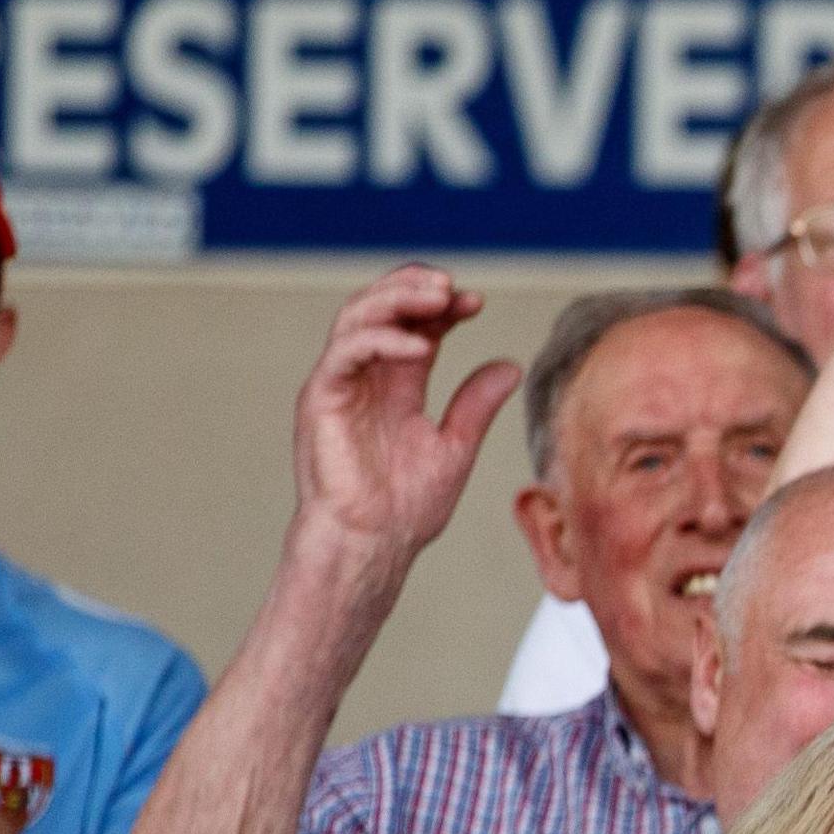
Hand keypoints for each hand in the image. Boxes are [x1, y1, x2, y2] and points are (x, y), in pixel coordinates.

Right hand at [290, 268, 523, 567]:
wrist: (370, 546)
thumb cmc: (405, 508)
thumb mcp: (454, 447)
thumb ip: (476, 405)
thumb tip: (512, 365)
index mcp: (395, 384)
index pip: (416, 325)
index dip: (444, 307)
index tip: (477, 303)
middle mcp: (365, 376)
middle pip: (382, 307)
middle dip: (417, 287)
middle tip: (454, 288)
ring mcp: (340, 383)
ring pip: (358, 315)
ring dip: (398, 298)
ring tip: (439, 298)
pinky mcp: (321, 398)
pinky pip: (347, 351)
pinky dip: (383, 340)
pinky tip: (422, 347)